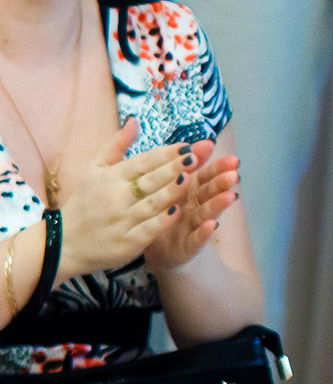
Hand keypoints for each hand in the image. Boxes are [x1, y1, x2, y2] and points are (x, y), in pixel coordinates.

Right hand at [60, 120, 190, 276]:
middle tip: (194, 157)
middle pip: (149, 180)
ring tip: (189, 178)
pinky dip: (162, 220)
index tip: (186, 146)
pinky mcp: (126, 242)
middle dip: (173, 168)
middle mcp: (115, 197)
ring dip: (171, 191)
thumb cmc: (85, 204)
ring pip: (152, 203)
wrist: (64, 243)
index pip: (142, 162)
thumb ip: (116, 146)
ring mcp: (121, 220)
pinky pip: (148, 229)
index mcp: (109, 178)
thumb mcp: (94, 171)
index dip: (165, 154)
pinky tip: (177, 211)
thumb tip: (134, 120)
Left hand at [142, 140, 238, 271]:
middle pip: (207, 188)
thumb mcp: (151, 188)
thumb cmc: (153, 214)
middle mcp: (192, 205)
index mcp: (182, 189)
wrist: (151, 249)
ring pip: (207, 211)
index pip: (196, 170)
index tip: (210, 143)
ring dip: (219, 203)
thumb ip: (156, 165)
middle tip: (234, 166)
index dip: (203, 159)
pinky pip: (196, 238)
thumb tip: (150, 134)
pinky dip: (204, 233)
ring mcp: (191, 225)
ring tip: (231, 194)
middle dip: (220, 178)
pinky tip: (212, 226)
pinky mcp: (187, 245)